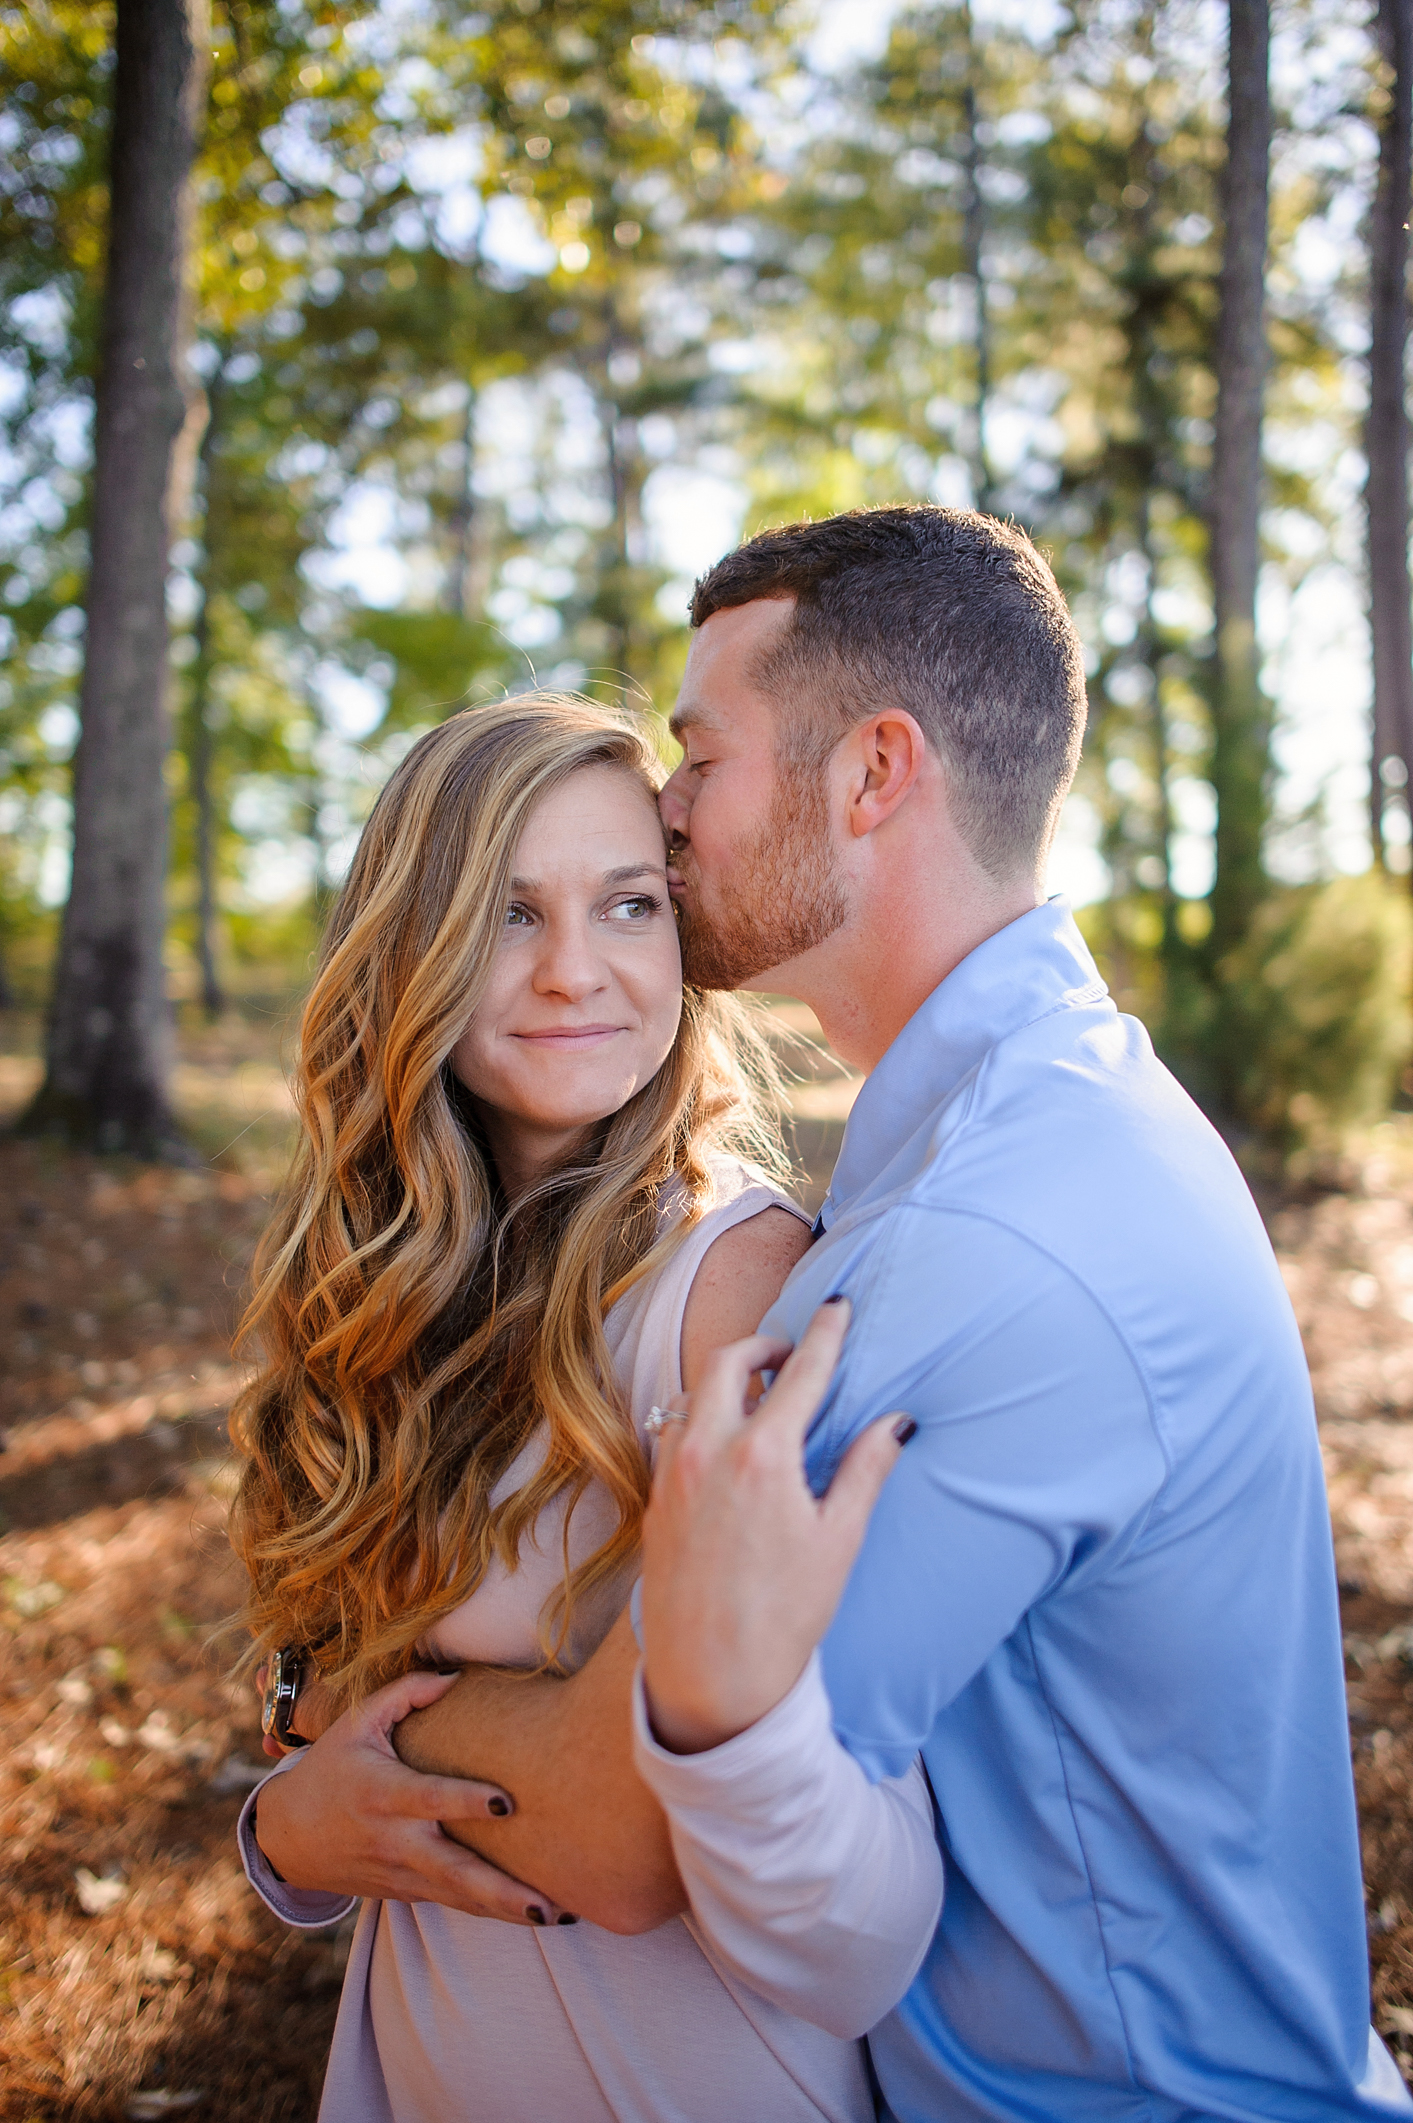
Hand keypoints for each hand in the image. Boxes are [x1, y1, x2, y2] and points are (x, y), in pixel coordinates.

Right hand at [252, 1668, 571, 1924]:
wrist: (287, 1837)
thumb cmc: (330, 1769)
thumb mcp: (355, 1722)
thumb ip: (405, 1694)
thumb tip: (456, 1677)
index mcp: (383, 1794)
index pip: (430, 1799)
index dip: (466, 1802)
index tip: (507, 1803)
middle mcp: (395, 1840)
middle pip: (453, 1871)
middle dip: (501, 1890)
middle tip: (549, 1901)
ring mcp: (402, 1873)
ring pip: (460, 1897)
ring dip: (508, 1910)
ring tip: (561, 1915)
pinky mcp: (406, 1892)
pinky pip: (454, 1903)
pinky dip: (491, 1912)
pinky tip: (533, 1916)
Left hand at [641, 1299, 910, 1754]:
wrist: (712, 1678)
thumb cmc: (786, 1615)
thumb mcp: (839, 1540)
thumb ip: (865, 1469)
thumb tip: (897, 1422)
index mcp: (764, 1455)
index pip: (800, 1371)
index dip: (823, 1333)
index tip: (837, 1306)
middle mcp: (710, 1450)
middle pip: (729, 1362)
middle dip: (762, 1344)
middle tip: (789, 1352)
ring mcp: (674, 1473)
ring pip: (694, 1395)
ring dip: (727, 1381)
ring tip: (759, 1396)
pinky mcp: (655, 1499)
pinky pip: (675, 1434)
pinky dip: (702, 1419)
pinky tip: (725, 1444)